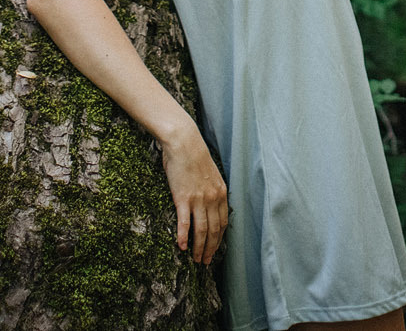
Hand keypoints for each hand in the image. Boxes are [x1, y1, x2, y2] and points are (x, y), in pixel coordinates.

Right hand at [160, 128, 228, 264]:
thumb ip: (212, 191)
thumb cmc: (194, 156)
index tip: (214, 250)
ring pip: (202, 230)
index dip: (219, 240)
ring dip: (199, 248)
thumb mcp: (211, 174)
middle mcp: (213, 198)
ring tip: (195, 259)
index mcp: (221, 193)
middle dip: (210, 248)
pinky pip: (185, 222)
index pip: (223, 223)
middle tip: (204, 262)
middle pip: (214, 230)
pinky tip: (181, 247)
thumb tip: (210, 205)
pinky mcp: (183, 198)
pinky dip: (184, 236)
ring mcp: (198, 199)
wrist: (184, 142)